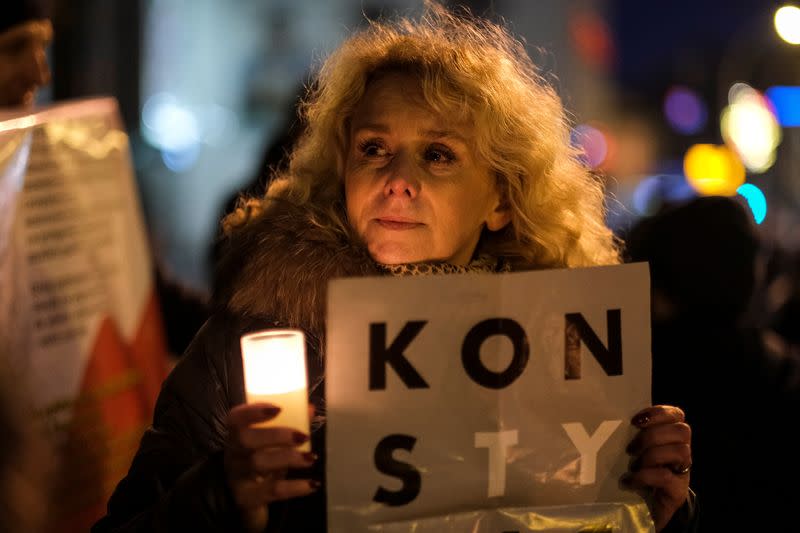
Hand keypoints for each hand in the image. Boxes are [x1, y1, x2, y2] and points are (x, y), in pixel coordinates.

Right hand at [224, 403, 318, 531]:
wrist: (245, 498)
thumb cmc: (259, 460)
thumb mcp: (269, 443)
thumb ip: (289, 423)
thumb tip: (310, 409)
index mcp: (237, 434)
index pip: (235, 418)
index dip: (253, 411)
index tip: (278, 408)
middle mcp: (233, 453)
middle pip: (246, 439)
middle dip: (276, 434)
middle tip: (302, 436)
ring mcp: (238, 477)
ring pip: (258, 463)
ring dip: (288, 458)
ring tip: (311, 458)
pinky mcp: (248, 498)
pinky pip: (271, 491)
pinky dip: (295, 487)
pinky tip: (313, 484)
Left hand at [623, 405, 691, 531]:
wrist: (647, 510)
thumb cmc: (638, 474)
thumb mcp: (635, 452)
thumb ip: (631, 436)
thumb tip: (606, 420)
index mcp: (671, 437)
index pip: (676, 414)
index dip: (658, 413)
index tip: (635, 421)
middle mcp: (682, 452)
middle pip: (682, 430)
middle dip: (653, 435)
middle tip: (630, 448)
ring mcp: (683, 471)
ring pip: (680, 451)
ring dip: (651, 455)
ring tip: (633, 465)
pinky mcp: (678, 491)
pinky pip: (665, 476)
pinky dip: (644, 476)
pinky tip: (629, 481)